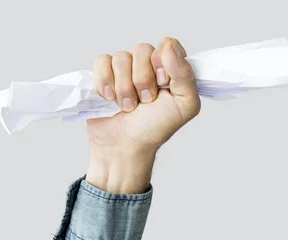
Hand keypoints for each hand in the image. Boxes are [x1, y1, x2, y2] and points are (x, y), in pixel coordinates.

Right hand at [85, 37, 200, 193]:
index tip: (162, 84)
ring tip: (127, 107)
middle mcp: (148, 66)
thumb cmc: (154, 129)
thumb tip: (169, 47)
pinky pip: (101, 62)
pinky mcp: (104, 76)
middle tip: (144, 101)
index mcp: (170, 69)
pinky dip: (104, 81)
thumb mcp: (184, 105)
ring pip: (121, 57)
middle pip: (142, 49)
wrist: (125, 147)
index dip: (162, 62)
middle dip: (141, 80)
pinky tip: (109, 99)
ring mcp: (125, 70)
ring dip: (123, 87)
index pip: (167, 44)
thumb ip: (185, 74)